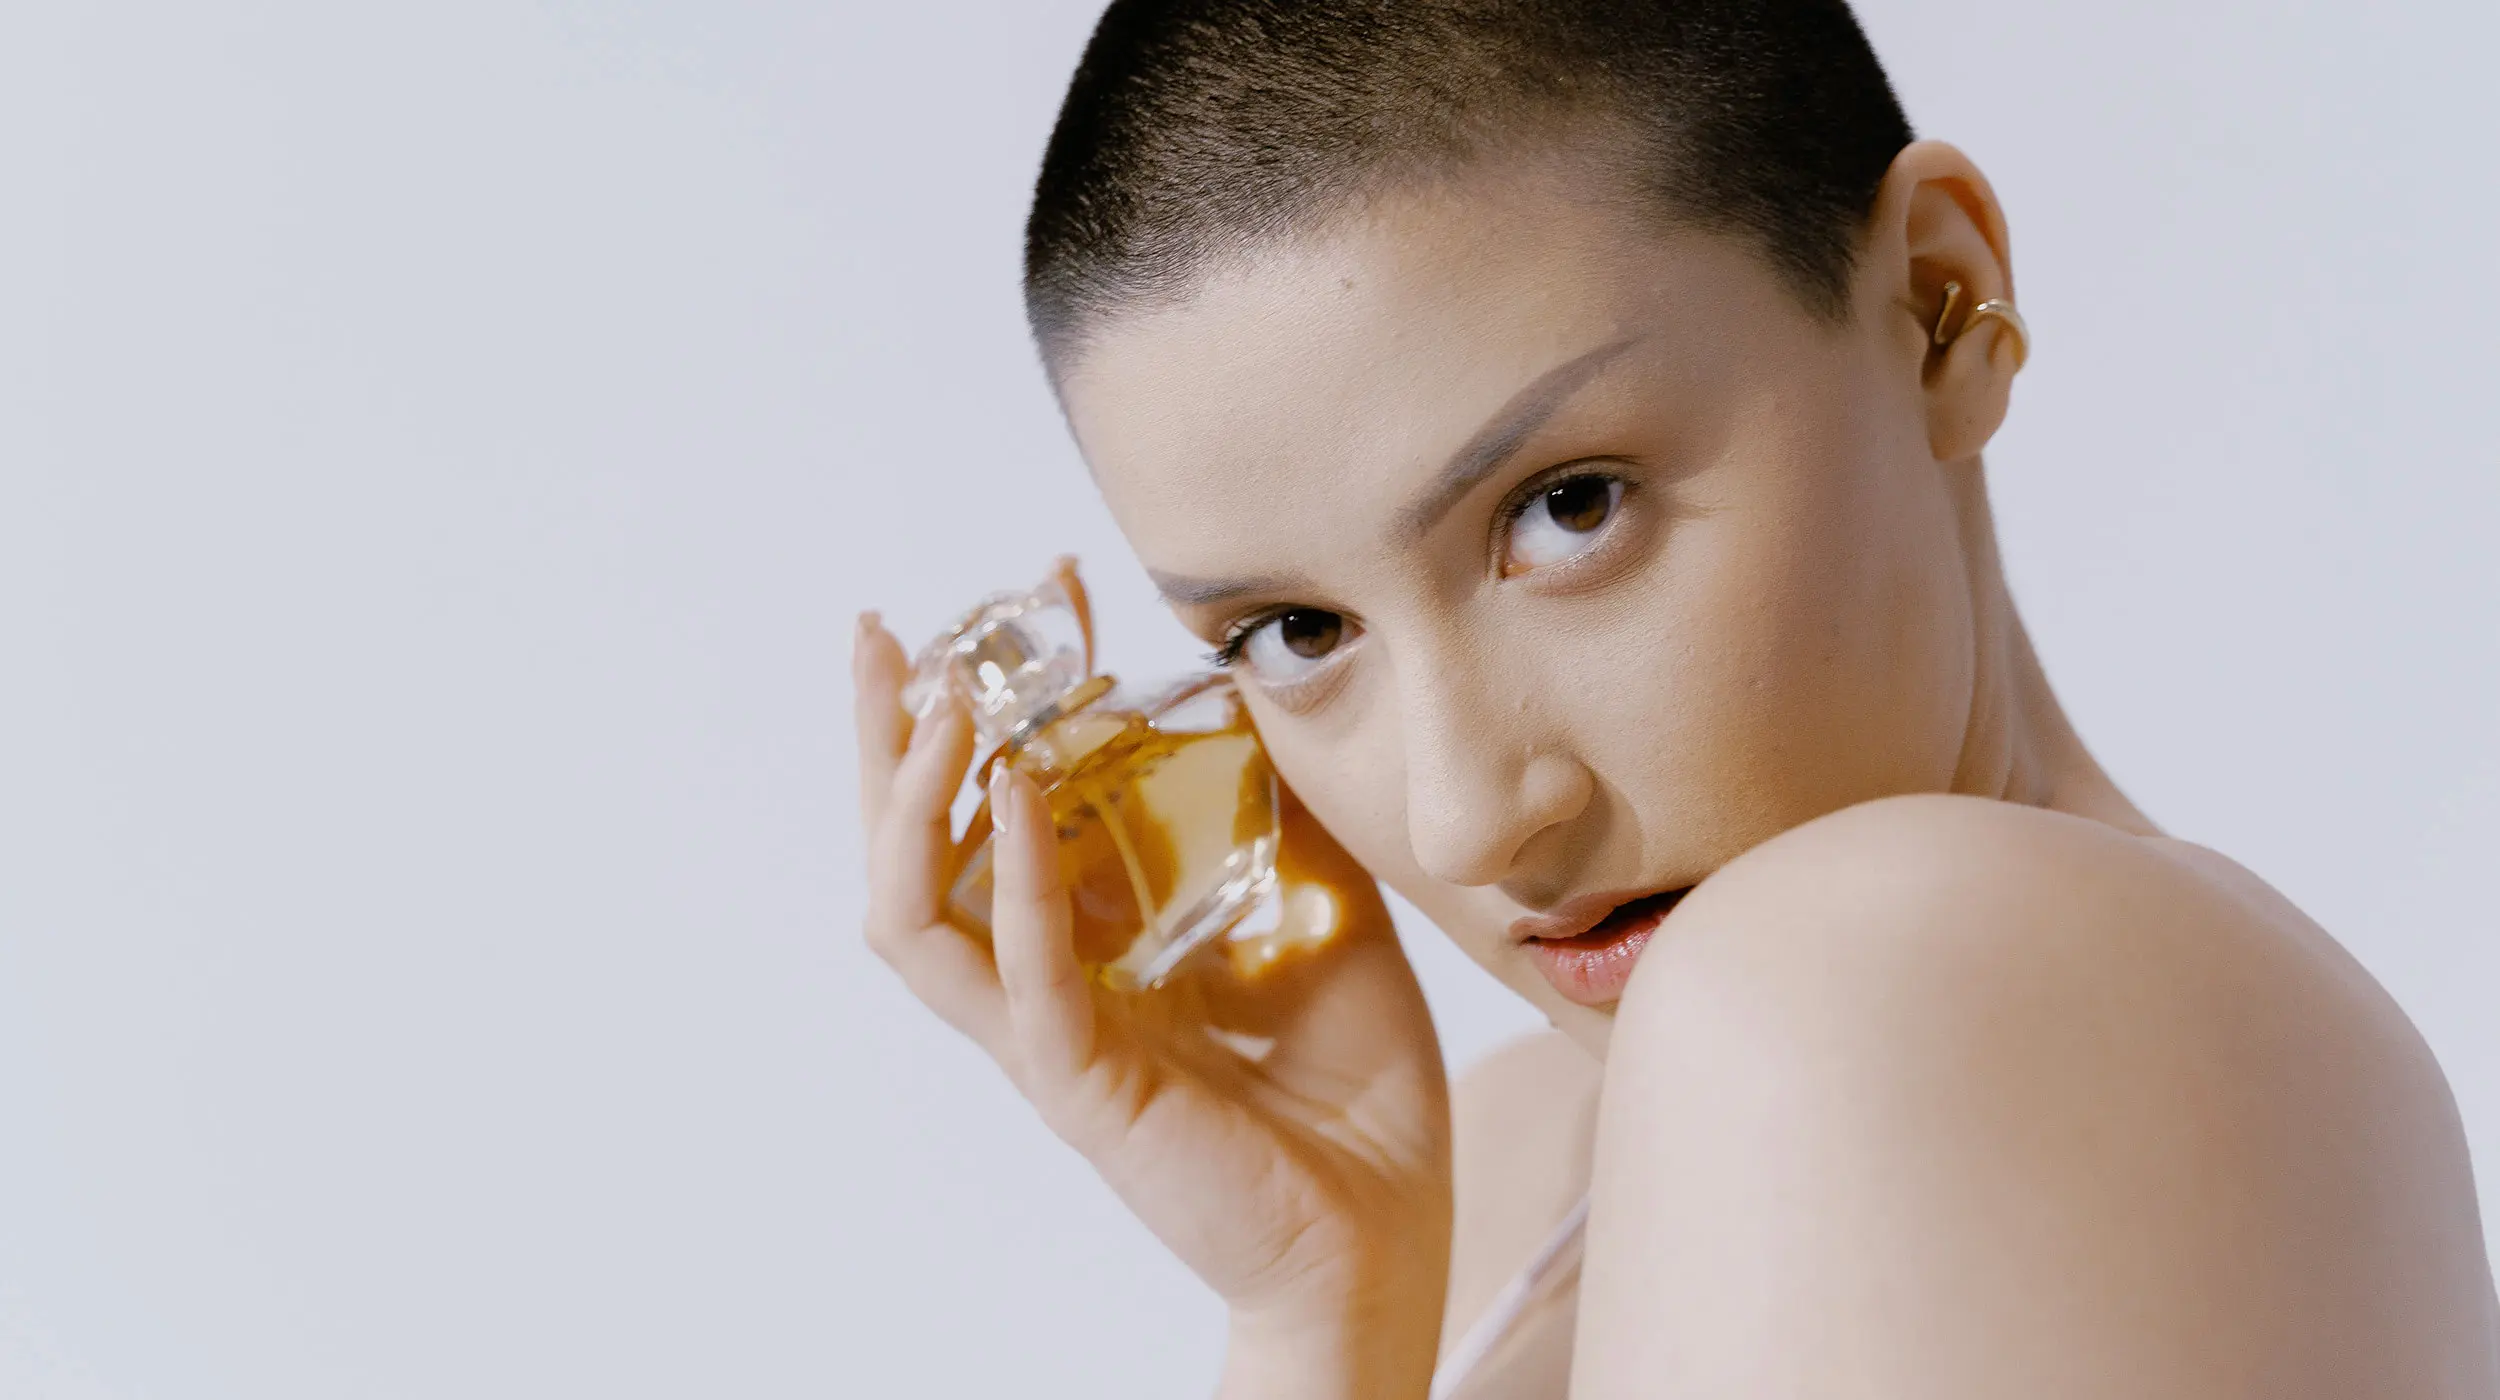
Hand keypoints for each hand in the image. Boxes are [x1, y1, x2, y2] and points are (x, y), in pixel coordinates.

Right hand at [853, 607, 1451, 1395]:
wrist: (1389, 1225)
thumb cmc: (1353, 1083)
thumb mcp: (1319, 901)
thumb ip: (1272, 812)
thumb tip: (1248, 695)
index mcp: (1087, 938)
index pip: (1002, 800)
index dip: (1008, 693)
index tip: (1048, 587)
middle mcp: (1044, 980)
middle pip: (910, 851)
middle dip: (887, 737)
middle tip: (889, 635)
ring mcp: (1050, 1035)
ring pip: (914, 915)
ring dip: (914, 799)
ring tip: (947, 702)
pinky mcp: (1082, 1083)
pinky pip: (1017, 974)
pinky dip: (1011, 876)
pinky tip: (1018, 788)